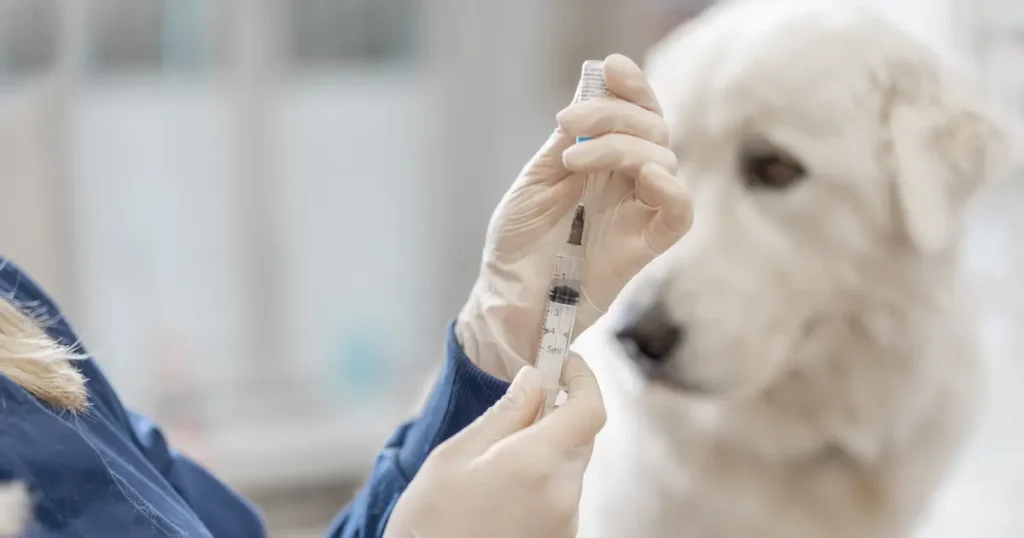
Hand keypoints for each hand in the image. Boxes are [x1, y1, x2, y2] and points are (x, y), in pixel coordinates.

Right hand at [384, 353, 603, 537]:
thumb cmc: (430, 522)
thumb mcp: (455, 456)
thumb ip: (504, 414)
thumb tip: (535, 378)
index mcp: (537, 462)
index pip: (590, 408)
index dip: (583, 378)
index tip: (563, 362)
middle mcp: (563, 493)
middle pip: (582, 436)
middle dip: (559, 413)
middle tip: (521, 405)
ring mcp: (566, 521)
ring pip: (571, 466)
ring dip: (548, 451)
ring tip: (497, 462)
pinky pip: (562, 495)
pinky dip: (543, 481)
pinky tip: (503, 492)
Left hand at [457, 53, 692, 379]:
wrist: (508, 297)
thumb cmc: (518, 242)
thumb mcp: (536, 179)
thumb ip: (567, 140)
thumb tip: (591, 91)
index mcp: (603, 162)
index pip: (636, 114)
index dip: (632, 87)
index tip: (611, 68)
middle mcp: (627, 183)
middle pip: (652, 130)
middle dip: (615, 113)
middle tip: (571, 121)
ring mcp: (638, 213)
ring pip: (664, 160)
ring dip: (622, 147)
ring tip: (573, 160)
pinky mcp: (645, 246)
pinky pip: (679, 213)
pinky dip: (671, 190)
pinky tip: (646, 178)